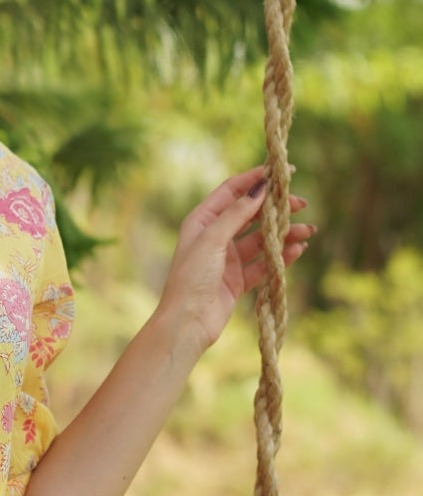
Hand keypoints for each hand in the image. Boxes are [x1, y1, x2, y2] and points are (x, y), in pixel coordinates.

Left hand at [155, 165, 313, 359]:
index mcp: (201, 220)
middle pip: (250, 214)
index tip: (283, 172)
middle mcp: (214, 236)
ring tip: (308, 230)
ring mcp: (227, 259)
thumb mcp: (212, 240)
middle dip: (276, 208)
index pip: (232, 191)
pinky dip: (281, 256)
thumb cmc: (191, 278)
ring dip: (284, 234)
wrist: (187, 323)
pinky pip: (264, 263)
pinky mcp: (237, 280)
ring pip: (261, 240)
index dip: (256, 180)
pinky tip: (299, 250)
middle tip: (302, 204)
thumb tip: (259, 188)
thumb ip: (236, 214)